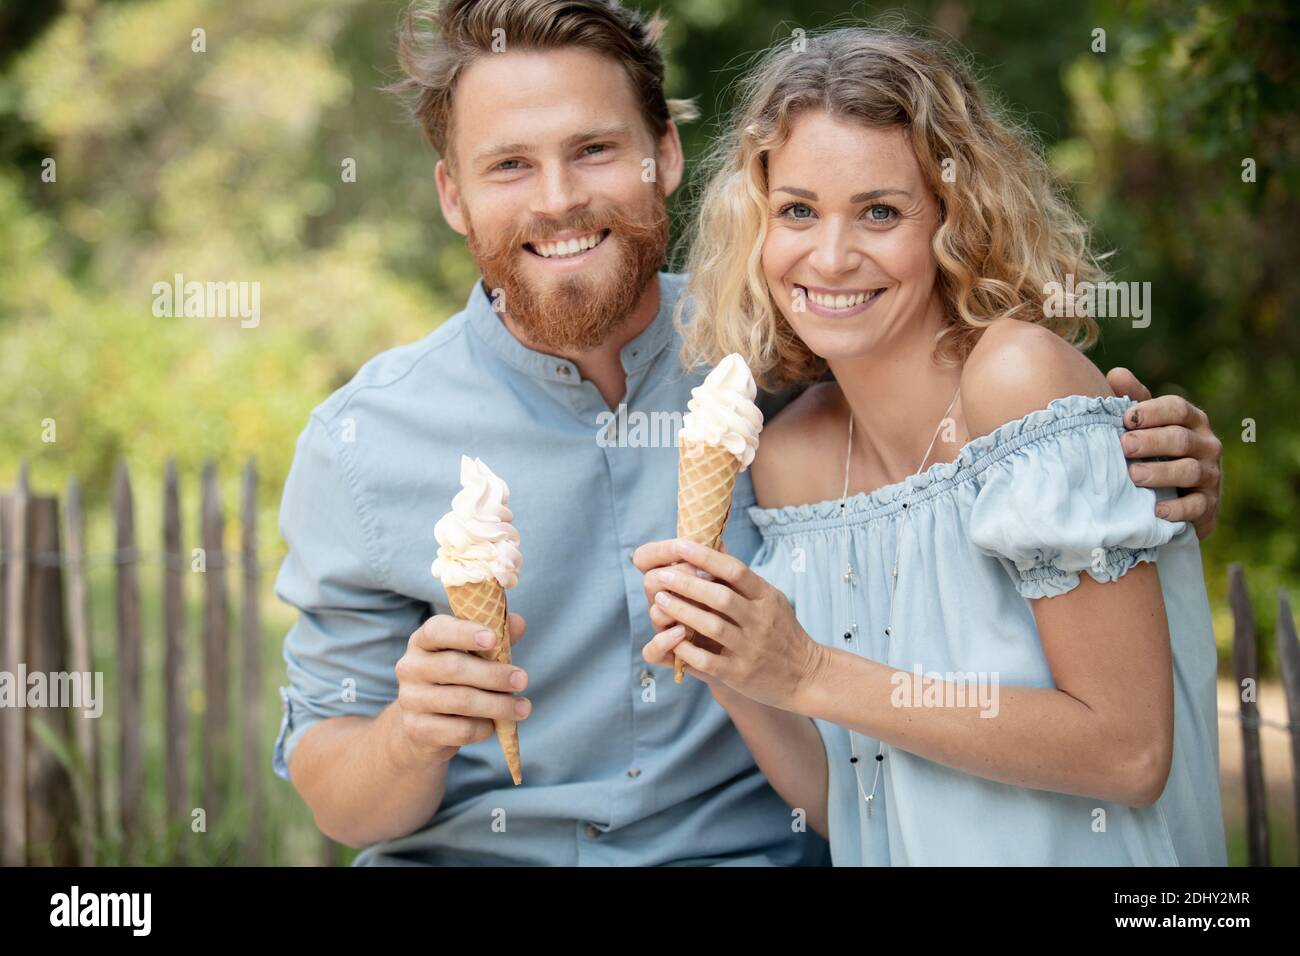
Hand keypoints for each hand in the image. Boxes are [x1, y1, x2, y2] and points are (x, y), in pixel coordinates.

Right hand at [393, 612, 528, 764]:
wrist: (423, 724)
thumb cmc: (454, 679)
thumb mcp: (471, 654)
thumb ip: (494, 636)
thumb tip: (518, 623)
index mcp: (423, 641)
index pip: (438, 631)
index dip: (465, 633)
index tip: (493, 638)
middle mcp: (410, 667)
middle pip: (454, 667)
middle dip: (494, 674)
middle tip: (523, 680)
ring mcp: (410, 699)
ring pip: (460, 701)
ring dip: (497, 704)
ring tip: (523, 707)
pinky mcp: (416, 729)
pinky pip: (458, 729)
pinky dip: (483, 727)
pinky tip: (495, 725)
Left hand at [633, 538, 825, 709]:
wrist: (806, 675)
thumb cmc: (781, 631)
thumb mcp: (771, 599)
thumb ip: (743, 579)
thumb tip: (713, 543)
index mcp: (766, 598)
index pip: (736, 571)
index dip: (706, 557)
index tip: (680, 546)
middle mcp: (760, 621)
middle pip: (720, 596)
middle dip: (687, 584)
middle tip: (661, 575)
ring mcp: (750, 648)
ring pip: (711, 626)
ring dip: (681, 611)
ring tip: (659, 599)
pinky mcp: (739, 674)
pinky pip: (707, 660)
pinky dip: (686, 648)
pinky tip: (669, 636)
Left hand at [1106, 367, 1222, 538]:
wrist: (1174, 498)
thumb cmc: (1153, 452)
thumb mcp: (1144, 426)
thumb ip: (1132, 400)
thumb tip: (1116, 374)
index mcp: (1190, 420)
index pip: (1177, 408)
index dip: (1152, 411)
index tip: (1126, 418)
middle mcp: (1205, 444)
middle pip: (1181, 438)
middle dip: (1152, 441)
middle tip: (1124, 446)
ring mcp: (1210, 474)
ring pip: (1189, 470)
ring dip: (1161, 472)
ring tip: (1134, 475)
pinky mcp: (1208, 504)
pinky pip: (1197, 505)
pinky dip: (1178, 508)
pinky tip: (1158, 510)